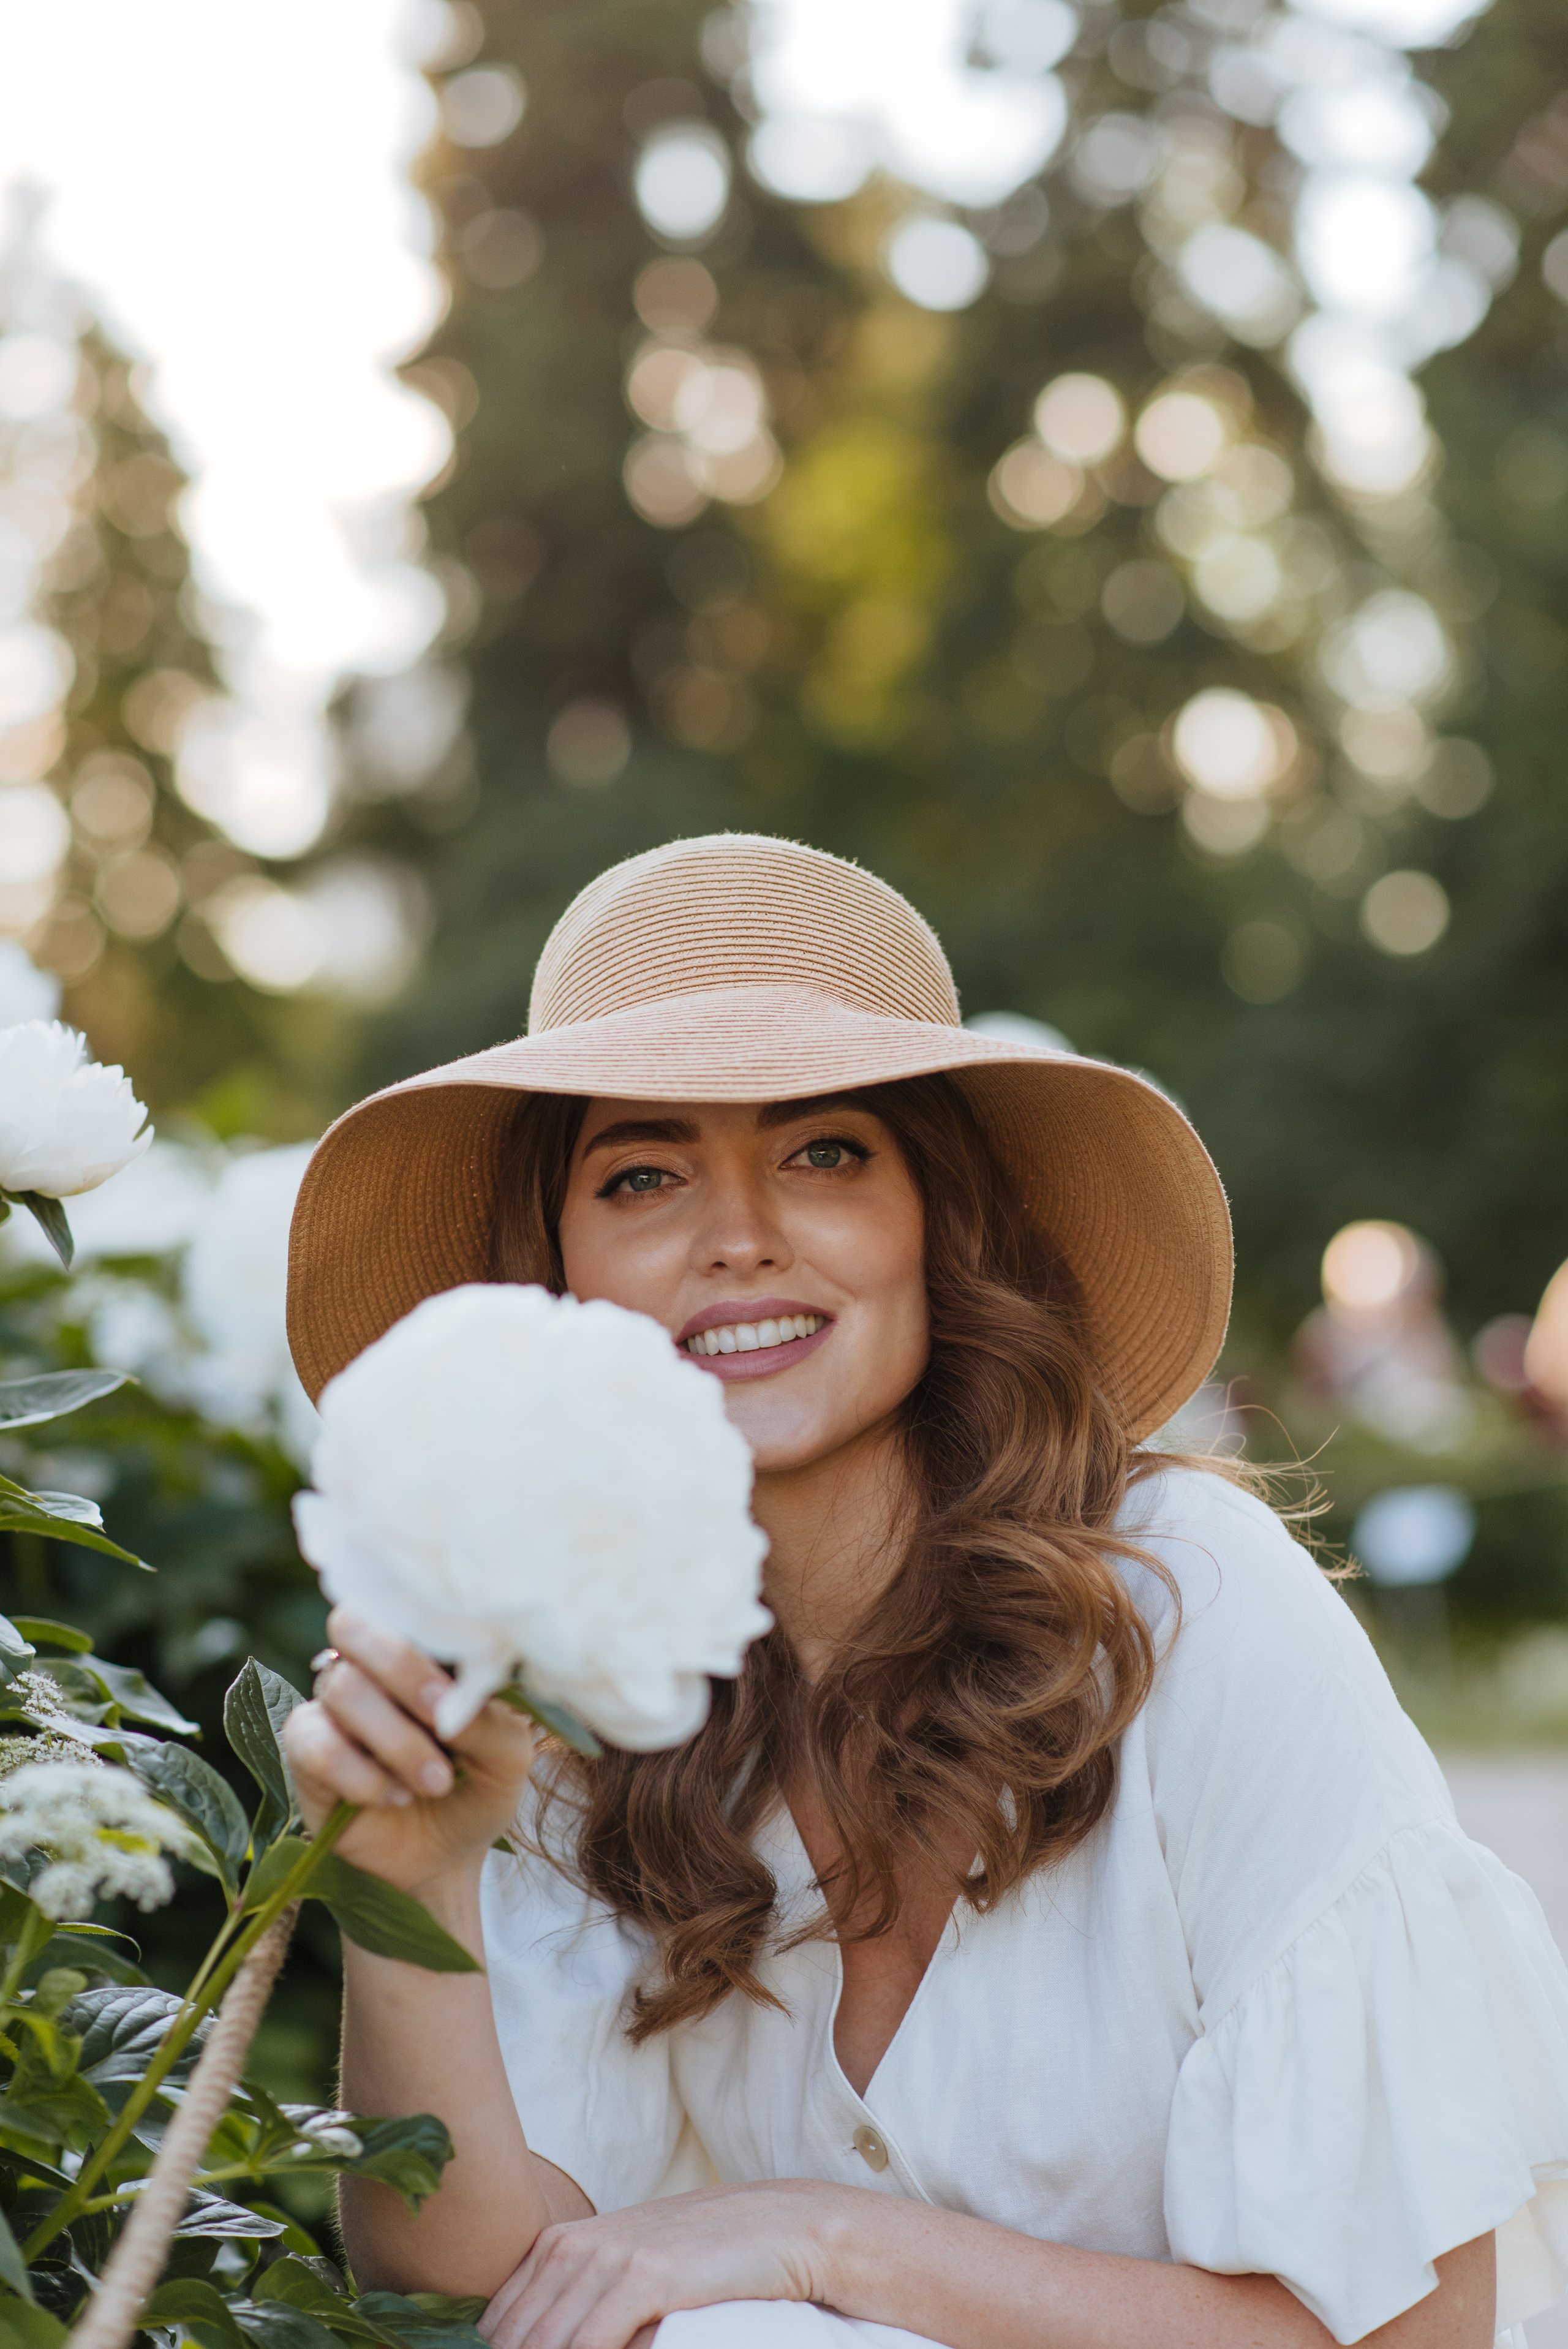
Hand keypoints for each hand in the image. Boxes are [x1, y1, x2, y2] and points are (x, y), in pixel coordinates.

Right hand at [282, 1607, 537, 1900]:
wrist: (446, 1857)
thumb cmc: (480, 1788)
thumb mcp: (507, 1757)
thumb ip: (488, 1719)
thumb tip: (453, 1704)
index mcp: (422, 1648)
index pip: (402, 1600)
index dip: (425, 1635)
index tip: (460, 1689)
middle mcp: (371, 1665)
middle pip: (352, 1624)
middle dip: (401, 1669)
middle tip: (441, 1719)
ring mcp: (333, 1704)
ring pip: (343, 1688)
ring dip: (397, 1742)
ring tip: (435, 1783)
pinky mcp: (306, 1750)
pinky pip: (317, 1744)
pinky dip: (363, 1776)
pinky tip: (394, 1796)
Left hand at [479, 2179, 857, 2348]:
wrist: (779, 2225)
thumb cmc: (701, 2255)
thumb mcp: (625, 2268)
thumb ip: (576, 2298)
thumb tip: (529, 2341)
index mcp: (559, 2244)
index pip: (496, 2323)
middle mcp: (573, 2246)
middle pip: (515, 2338)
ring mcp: (609, 2258)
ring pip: (547, 2343)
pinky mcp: (647, 2276)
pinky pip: (592, 2344)